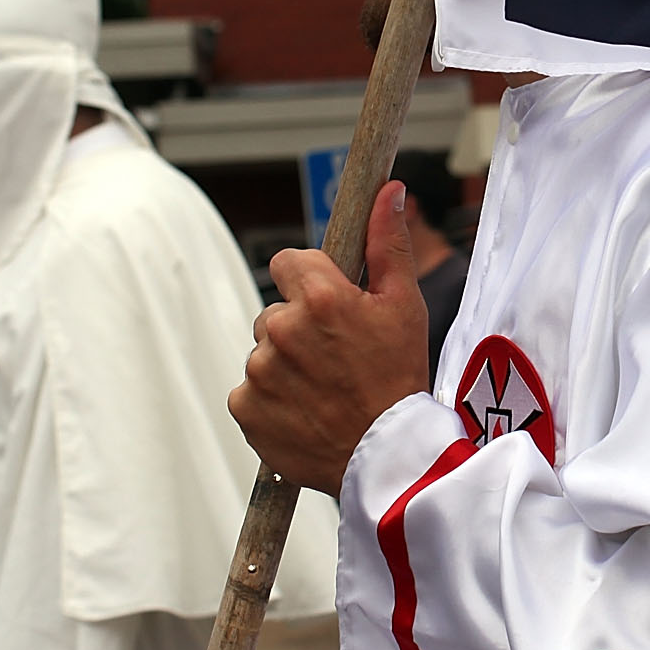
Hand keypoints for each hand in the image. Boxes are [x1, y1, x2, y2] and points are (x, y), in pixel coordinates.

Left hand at [232, 180, 430, 495]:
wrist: (385, 459)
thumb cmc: (400, 379)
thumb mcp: (405, 305)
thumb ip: (388, 243)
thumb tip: (387, 191)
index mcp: (319, 297)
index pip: (289, 262)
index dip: (310, 282)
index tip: (330, 307)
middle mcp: (282, 329)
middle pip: (275, 311)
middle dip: (299, 328)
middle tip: (336, 359)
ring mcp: (259, 370)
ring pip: (264, 352)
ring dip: (285, 366)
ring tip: (324, 390)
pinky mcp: (245, 407)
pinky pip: (250, 392)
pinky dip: (271, 401)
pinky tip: (304, 412)